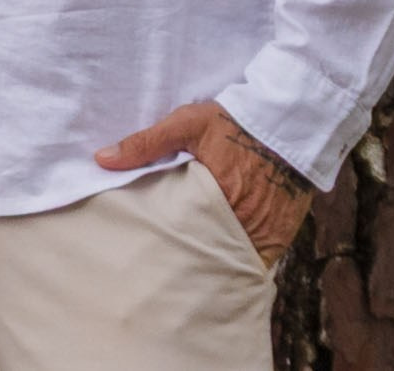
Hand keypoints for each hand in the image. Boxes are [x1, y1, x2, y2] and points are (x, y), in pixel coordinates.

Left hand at [96, 100, 311, 265]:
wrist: (291, 120)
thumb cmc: (235, 122)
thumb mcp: (188, 124)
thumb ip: (146, 143)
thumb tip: (102, 159)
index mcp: (214, 198)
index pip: (181, 238)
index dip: (166, 250)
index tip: (148, 256)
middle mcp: (242, 223)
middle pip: (206, 257)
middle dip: (187, 265)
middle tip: (163, 272)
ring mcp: (265, 234)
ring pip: (231, 263)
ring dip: (214, 264)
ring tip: (189, 274)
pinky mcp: (281, 236)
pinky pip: (257, 261)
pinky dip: (240, 262)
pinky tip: (221, 264)